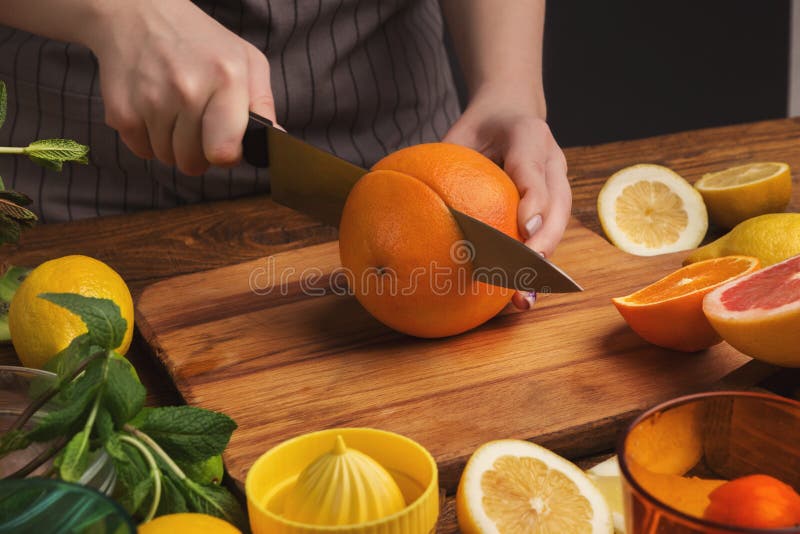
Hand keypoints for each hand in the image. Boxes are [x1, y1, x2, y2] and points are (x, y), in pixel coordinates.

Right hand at [86, 0, 275, 174]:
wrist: (137, 14)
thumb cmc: (201, 43)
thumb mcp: (246, 61)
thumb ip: (263, 105)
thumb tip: (277, 142)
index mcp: (226, 78)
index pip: (224, 152)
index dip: (227, 155)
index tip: (225, 143)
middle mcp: (187, 89)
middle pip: (194, 162)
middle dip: (199, 152)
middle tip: (197, 123)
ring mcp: (151, 100)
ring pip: (168, 158)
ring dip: (173, 145)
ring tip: (175, 111)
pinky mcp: (121, 110)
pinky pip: (141, 151)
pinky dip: (148, 138)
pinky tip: (153, 109)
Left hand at [444, 90, 570, 309]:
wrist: (510, 115)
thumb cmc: (481, 128)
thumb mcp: (462, 132)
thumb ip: (448, 157)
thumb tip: (403, 190)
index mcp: (530, 138)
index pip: (532, 170)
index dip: (532, 200)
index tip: (524, 228)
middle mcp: (552, 165)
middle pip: (558, 208)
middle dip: (543, 244)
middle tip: (525, 272)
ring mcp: (557, 188)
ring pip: (558, 227)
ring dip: (542, 266)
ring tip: (523, 298)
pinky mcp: (551, 209)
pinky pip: (546, 238)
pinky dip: (532, 268)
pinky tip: (515, 297)